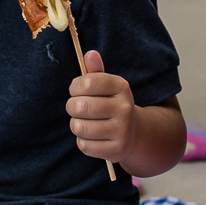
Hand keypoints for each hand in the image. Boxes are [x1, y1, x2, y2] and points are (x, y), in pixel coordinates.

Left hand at [67, 49, 137, 163]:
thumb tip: (90, 54)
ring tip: (84, 123)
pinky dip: (83, 141)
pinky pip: (85, 145)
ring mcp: (123, 130)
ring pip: (80, 127)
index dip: (75, 87)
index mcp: (121, 87)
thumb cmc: (111, 104)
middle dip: (71, 107)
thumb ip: (95, 71)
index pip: (86, 83)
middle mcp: (125, 108)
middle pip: (80, 106)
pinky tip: (93, 137)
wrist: (133, 132)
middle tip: (77, 109)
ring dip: (76, 125)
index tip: (78, 91)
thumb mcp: (106, 86)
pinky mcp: (117, 150)